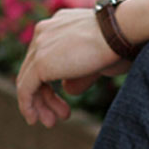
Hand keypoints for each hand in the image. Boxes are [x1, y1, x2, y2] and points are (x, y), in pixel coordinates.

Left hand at [16, 8, 129, 126]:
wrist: (123, 31)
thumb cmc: (118, 44)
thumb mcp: (94, 61)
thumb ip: (78, 74)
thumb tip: (68, 90)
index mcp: (56, 26)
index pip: (43, 61)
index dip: (49, 86)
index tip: (63, 105)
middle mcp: (44, 31)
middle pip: (34, 72)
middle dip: (44, 98)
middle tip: (54, 118)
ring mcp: (39, 45)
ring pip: (28, 82)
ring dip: (39, 105)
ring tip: (51, 123)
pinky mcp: (39, 62)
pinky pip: (25, 89)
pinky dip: (28, 106)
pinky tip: (34, 119)